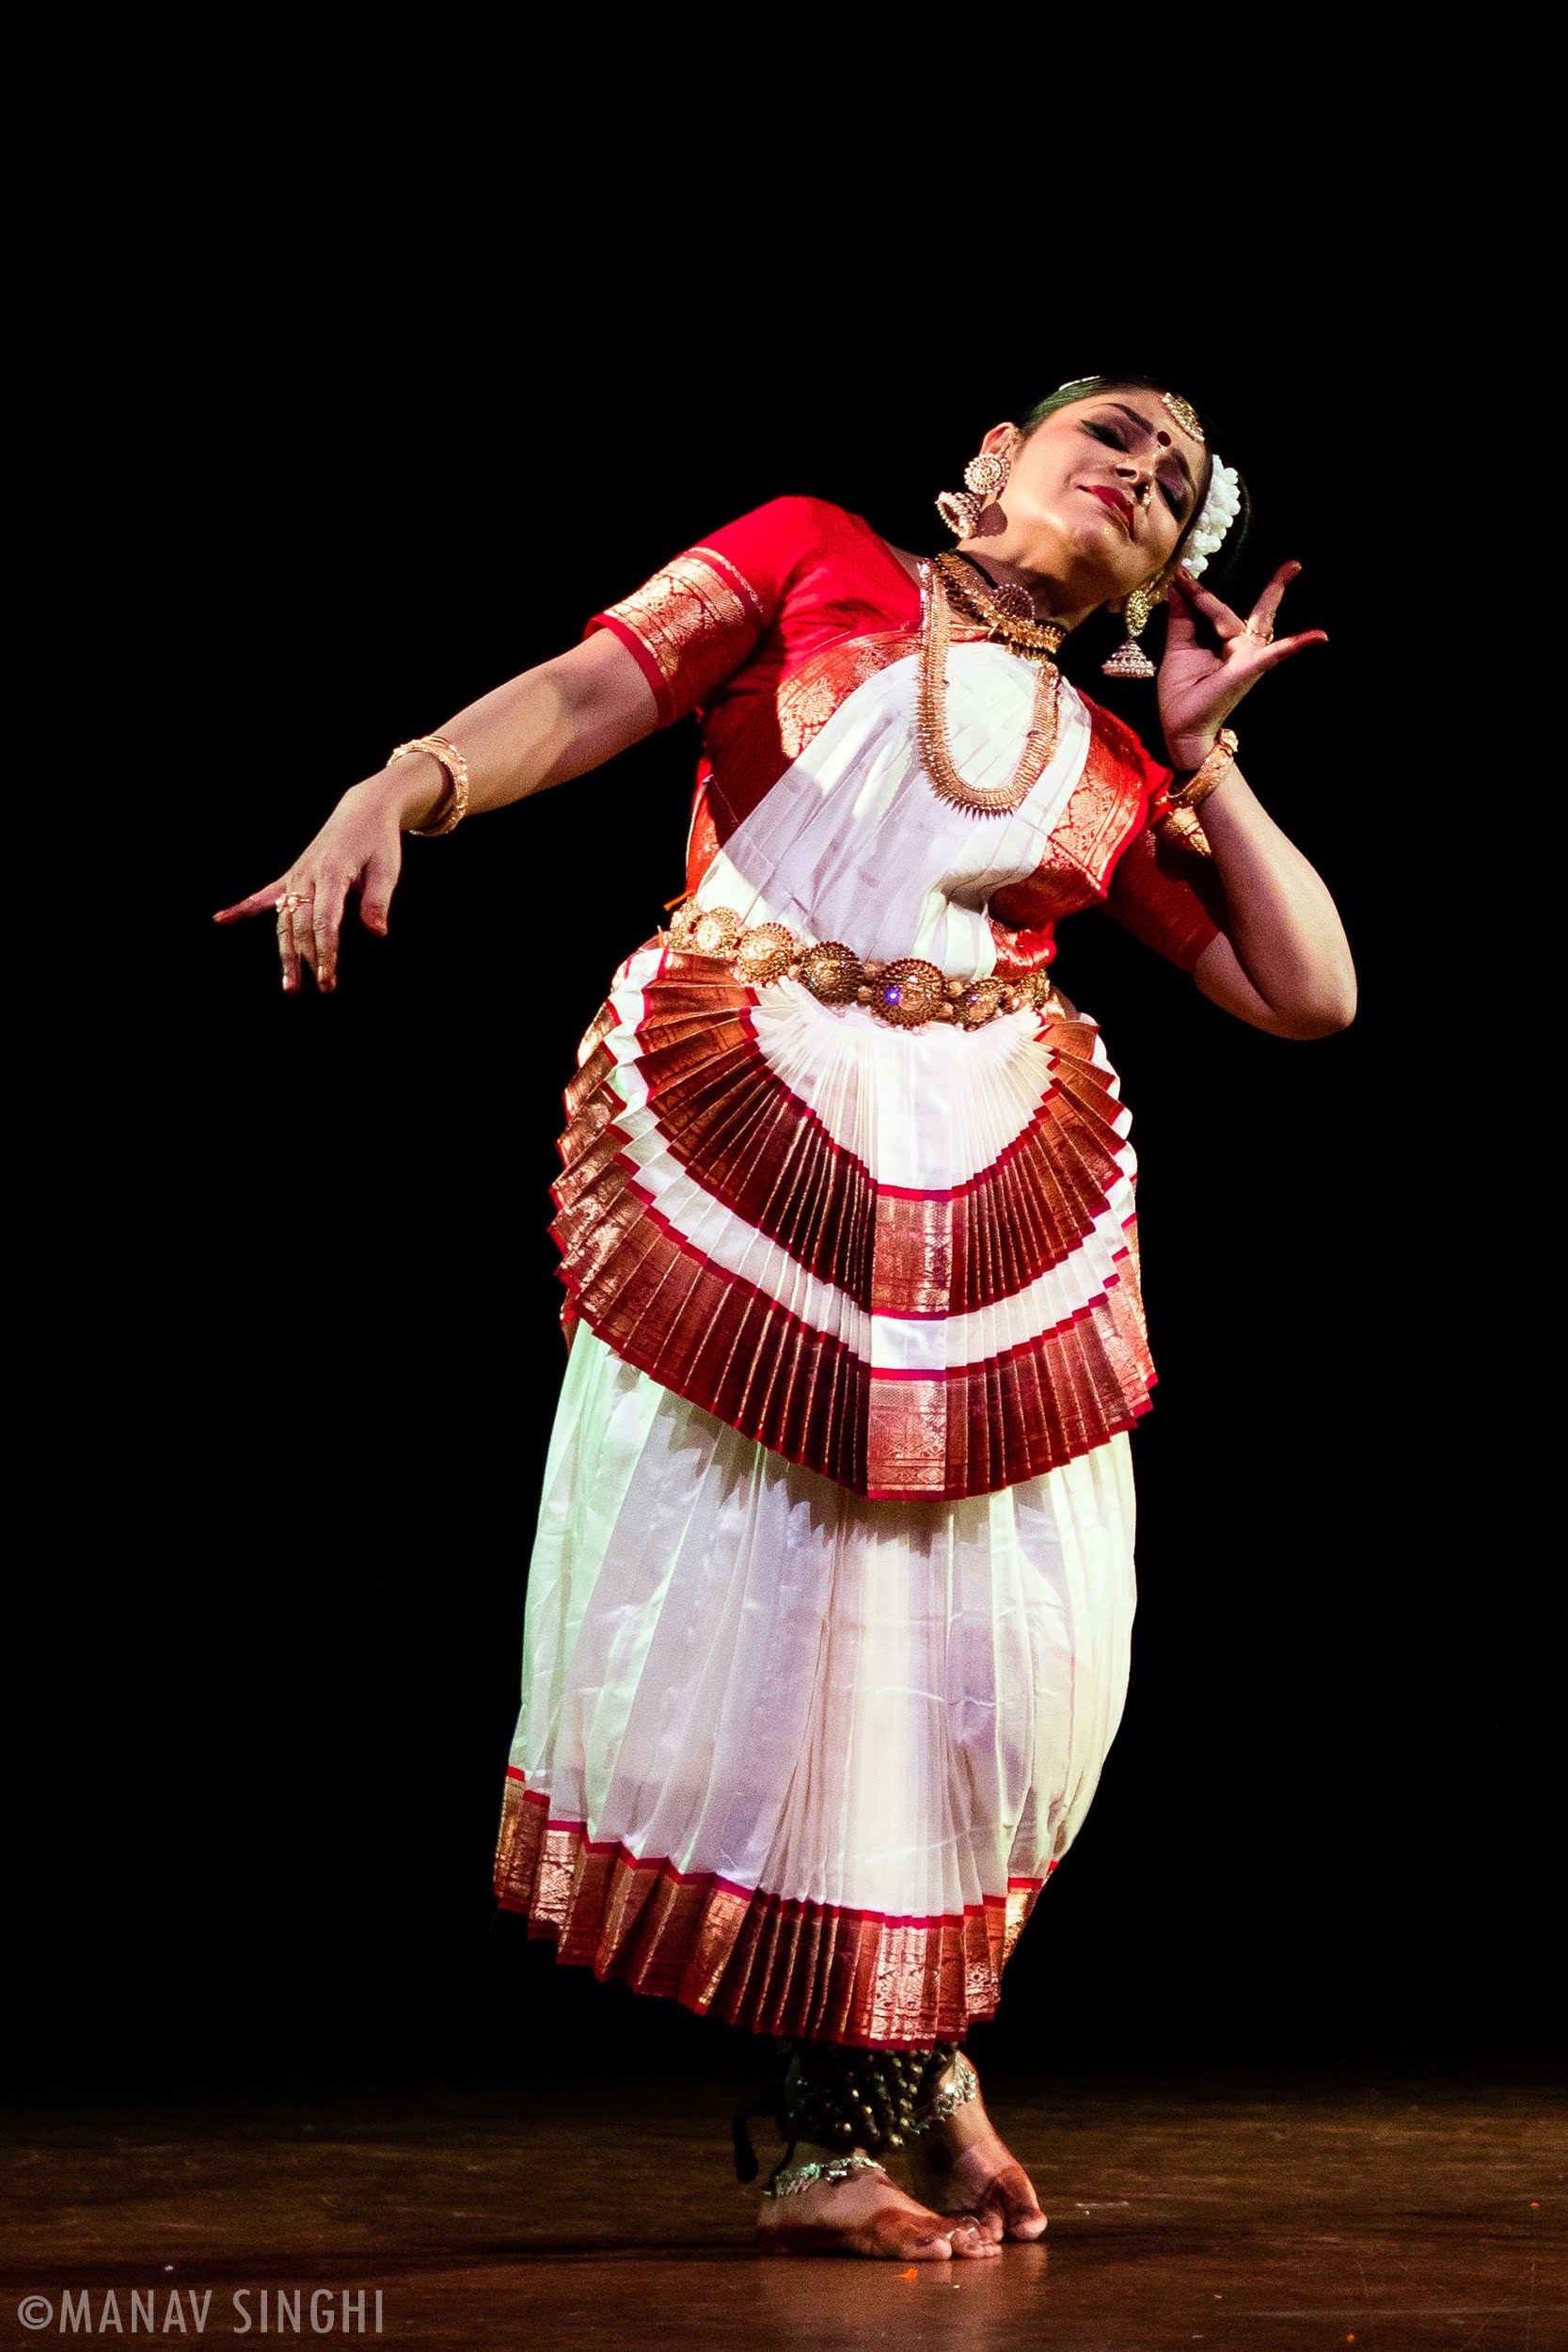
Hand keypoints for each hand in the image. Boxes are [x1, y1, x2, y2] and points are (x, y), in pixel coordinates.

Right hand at [212, 769, 422, 991]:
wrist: (363, 811)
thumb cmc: (377, 842)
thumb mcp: (386, 869)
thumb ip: (378, 901)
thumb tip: (377, 933)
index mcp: (331, 874)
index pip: (324, 922)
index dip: (325, 952)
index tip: (328, 978)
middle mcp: (307, 876)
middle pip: (301, 926)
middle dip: (309, 959)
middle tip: (322, 988)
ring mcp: (296, 876)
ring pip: (284, 920)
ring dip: (285, 952)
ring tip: (289, 985)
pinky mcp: (291, 876)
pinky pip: (264, 895)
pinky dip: (242, 908)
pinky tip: (219, 920)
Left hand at [1157, 562, 1327, 769]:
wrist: (1182, 729)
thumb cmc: (1183, 694)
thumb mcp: (1178, 648)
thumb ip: (1181, 618)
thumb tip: (1177, 585)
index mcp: (1227, 643)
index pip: (1218, 609)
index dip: (1199, 591)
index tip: (1181, 572)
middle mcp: (1243, 649)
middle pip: (1258, 612)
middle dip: (1276, 587)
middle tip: (1294, 564)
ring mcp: (1248, 659)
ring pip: (1250, 620)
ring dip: (1271, 593)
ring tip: (1293, 568)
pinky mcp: (1247, 670)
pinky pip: (1273, 655)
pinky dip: (1295, 645)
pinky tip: (1319, 636)